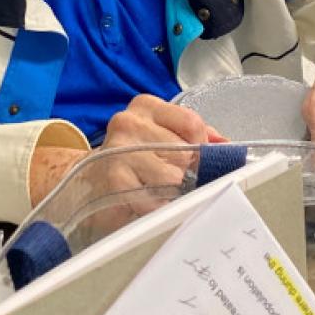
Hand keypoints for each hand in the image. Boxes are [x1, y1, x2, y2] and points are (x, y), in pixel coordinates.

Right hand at [29, 96, 224, 231]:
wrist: (86, 184)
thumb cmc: (132, 161)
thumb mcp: (160, 138)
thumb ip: (195, 138)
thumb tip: (228, 146)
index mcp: (145, 106)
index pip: (192, 124)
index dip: (201, 148)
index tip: (196, 162)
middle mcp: (128, 122)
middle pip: (185, 154)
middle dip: (189, 174)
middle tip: (178, 184)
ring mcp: (117, 151)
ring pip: (173, 179)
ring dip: (173, 194)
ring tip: (159, 194)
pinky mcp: (113, 181)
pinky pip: (154, 201)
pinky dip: (158, 209)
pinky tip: (148, 205)